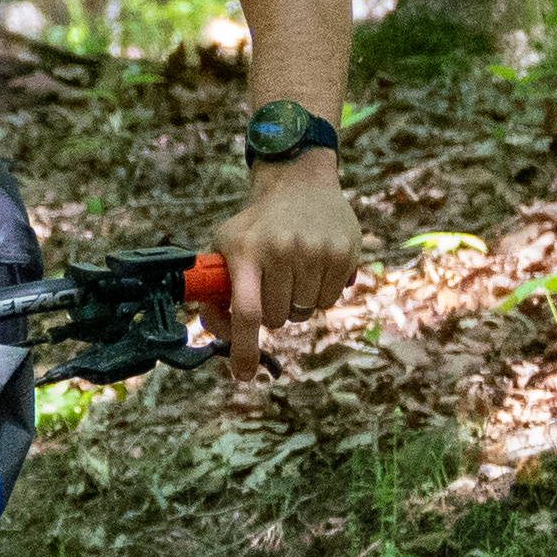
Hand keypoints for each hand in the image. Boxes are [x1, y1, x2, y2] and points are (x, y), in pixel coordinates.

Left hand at [202, 155, 360, 355]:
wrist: (299, 182)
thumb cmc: (257, 224)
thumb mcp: (226, 243)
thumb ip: (213, 288)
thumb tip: (214, 330)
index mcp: (246, 250)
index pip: (247, 313)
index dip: (245, 349)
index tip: (244, 375)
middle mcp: (282, 250)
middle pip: (276, 318)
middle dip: (271, 312)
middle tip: (271, 284)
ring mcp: (315, 251)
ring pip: (303, 313)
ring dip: (296, 304)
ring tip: (293, 271)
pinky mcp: (343, 254)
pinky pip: (328, 301)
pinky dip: (319, 293)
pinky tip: (313, 266)